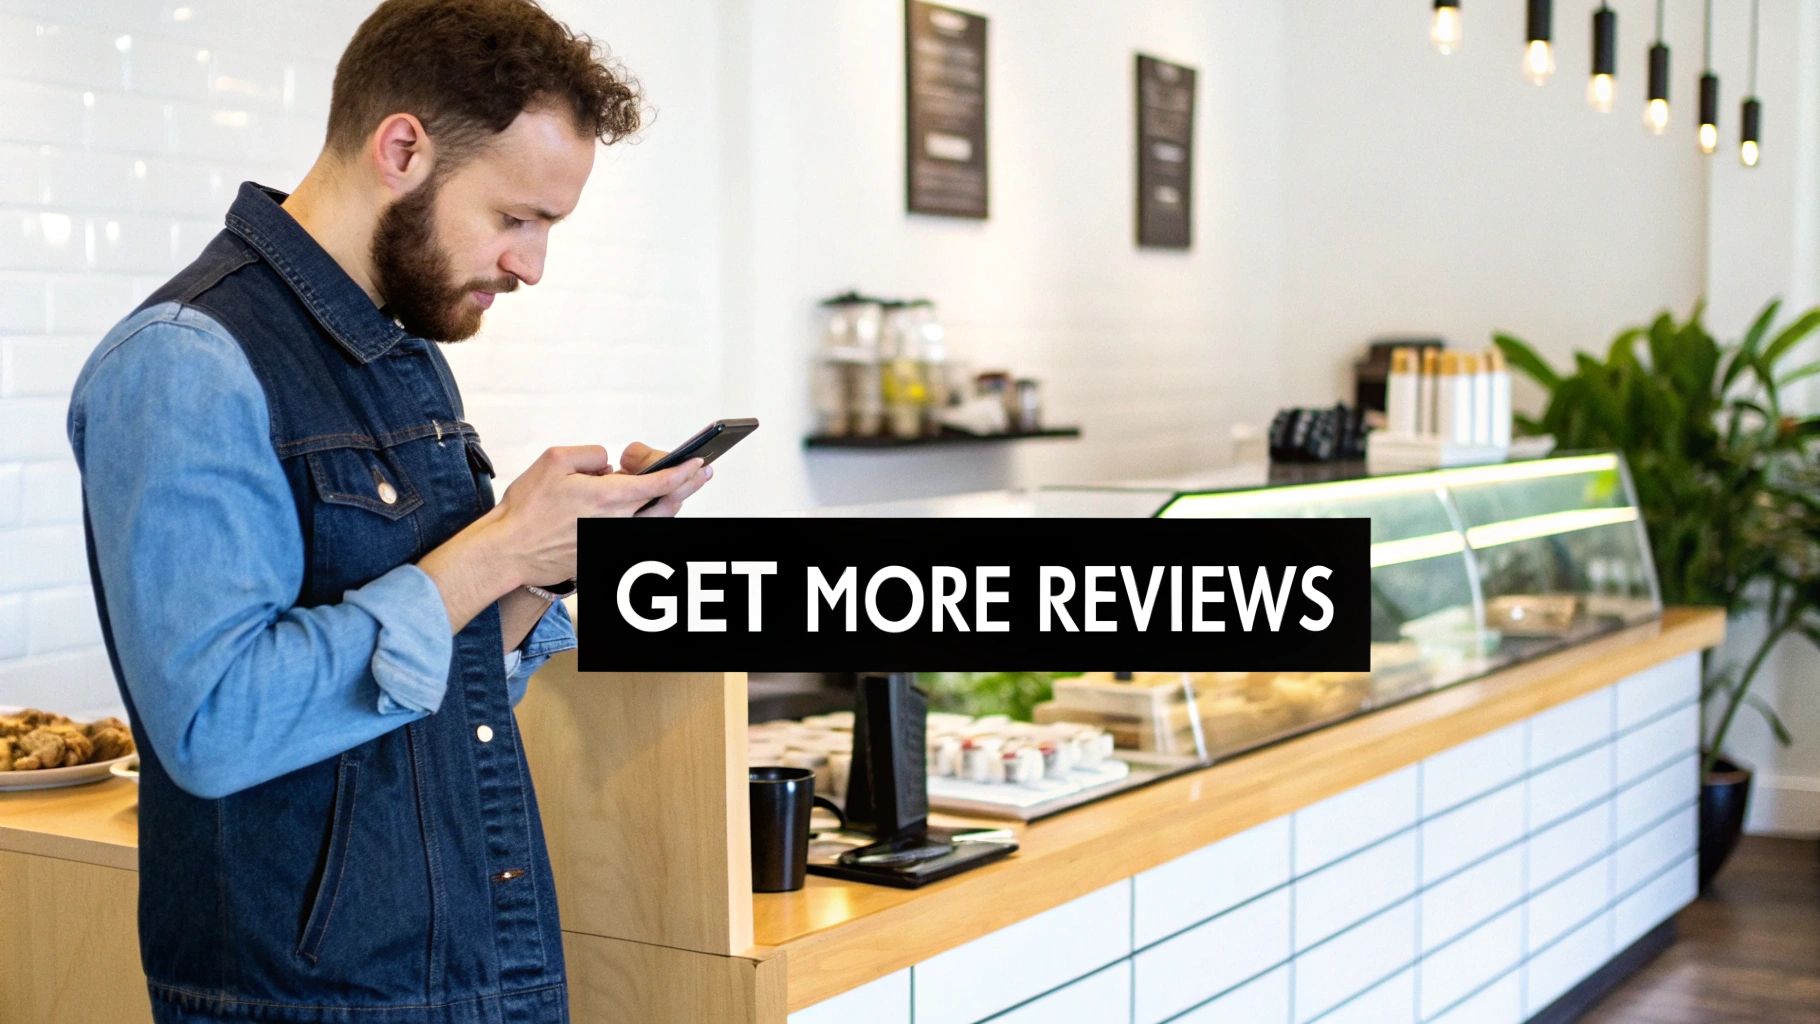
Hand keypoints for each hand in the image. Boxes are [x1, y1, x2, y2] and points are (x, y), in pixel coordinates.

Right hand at [491, 445, 704, 586]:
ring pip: (654, 522)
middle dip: (688, 486)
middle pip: (667, 505)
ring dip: (668, 504)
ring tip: (677, 488)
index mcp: (608, 497)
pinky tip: (646, 508)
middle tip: (702, 473)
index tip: (698, 463)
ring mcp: (612, 541)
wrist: (510, 550)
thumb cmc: (527, 508)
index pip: (659, 483)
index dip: (683, 472)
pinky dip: (646, 520)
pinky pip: (635, 534)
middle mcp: (616, 523)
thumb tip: (609, 464)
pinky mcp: (604, 554)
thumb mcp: (555, 461)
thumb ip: (591, 455)